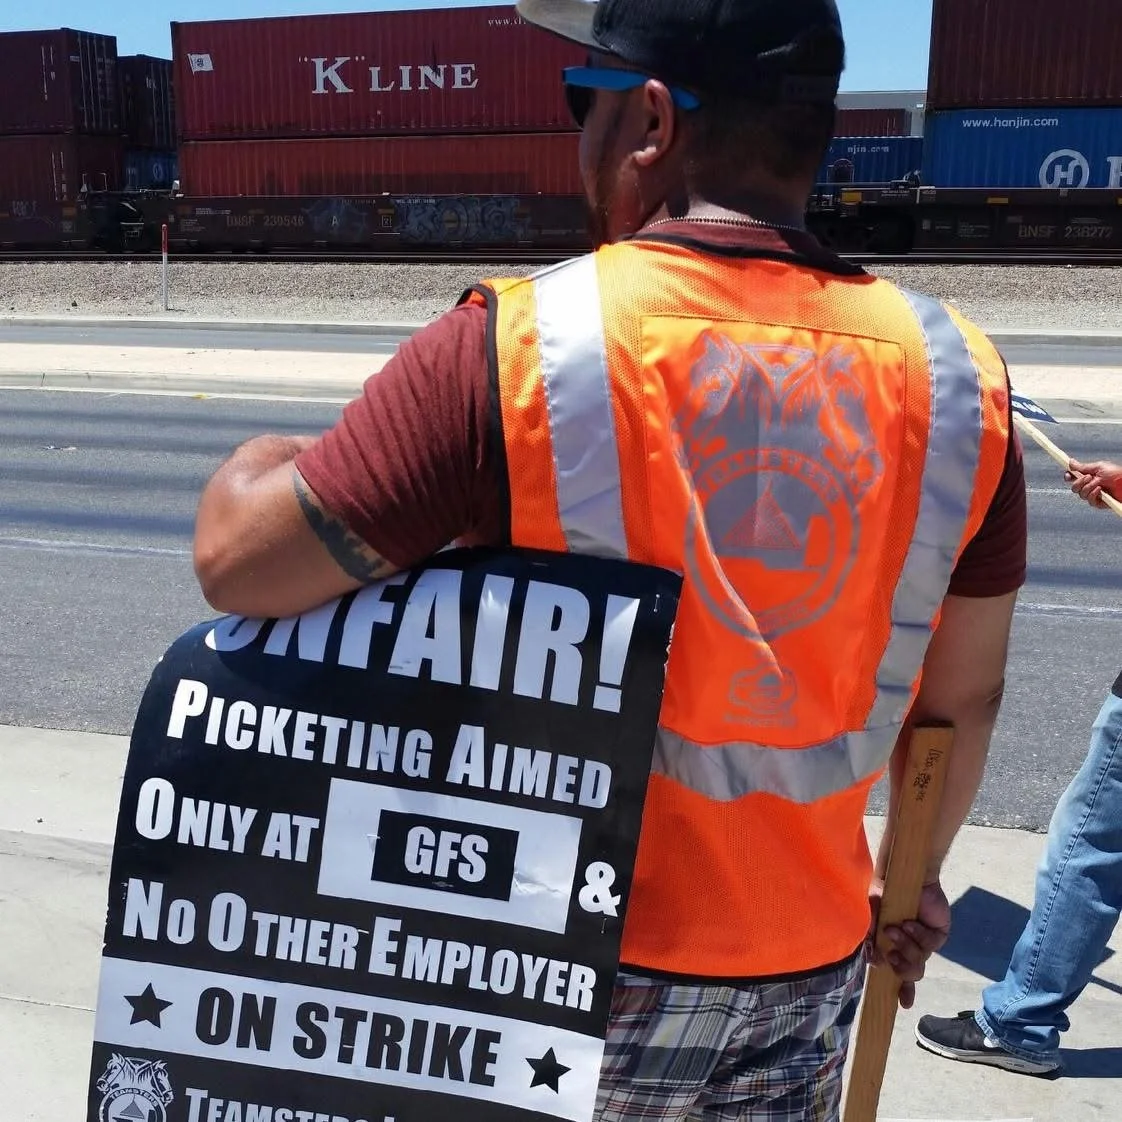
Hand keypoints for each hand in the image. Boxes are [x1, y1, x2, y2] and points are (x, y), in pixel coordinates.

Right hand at [868, 879, 950, 1009]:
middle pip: (911, 974)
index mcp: (893, 947)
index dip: (902, 991)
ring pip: (920, 962)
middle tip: (891, 955)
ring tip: (895, 929)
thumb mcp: (871, 913)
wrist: (904, 872)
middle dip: (901, 967)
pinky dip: (916, 934)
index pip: (897, 975)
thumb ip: (869, 935)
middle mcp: (910, 948)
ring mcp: (924, 942)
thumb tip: (871, 959)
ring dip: (905, 948)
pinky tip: (909, 922)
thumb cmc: (884, 892)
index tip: (903, 1004)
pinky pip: (929, 944)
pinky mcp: (938, 934)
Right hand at [1065, 459, 1121, 509]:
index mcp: (1088, 477)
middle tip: (1088, 477)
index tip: (1068, 475)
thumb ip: (1083, 467)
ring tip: (1098, 483)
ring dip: (1088, 488)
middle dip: (1079, 482)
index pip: (1073, 478)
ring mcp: (1093, 495)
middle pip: (1074, 488)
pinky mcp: (1098, 503)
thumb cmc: (1117, 474)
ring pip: (1081, 494)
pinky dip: (1093, 494)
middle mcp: (1089, 486)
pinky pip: (1089, 500)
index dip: (1069, 477)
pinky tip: (1100, 490)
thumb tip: (1070, 462)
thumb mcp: (1099, 467)